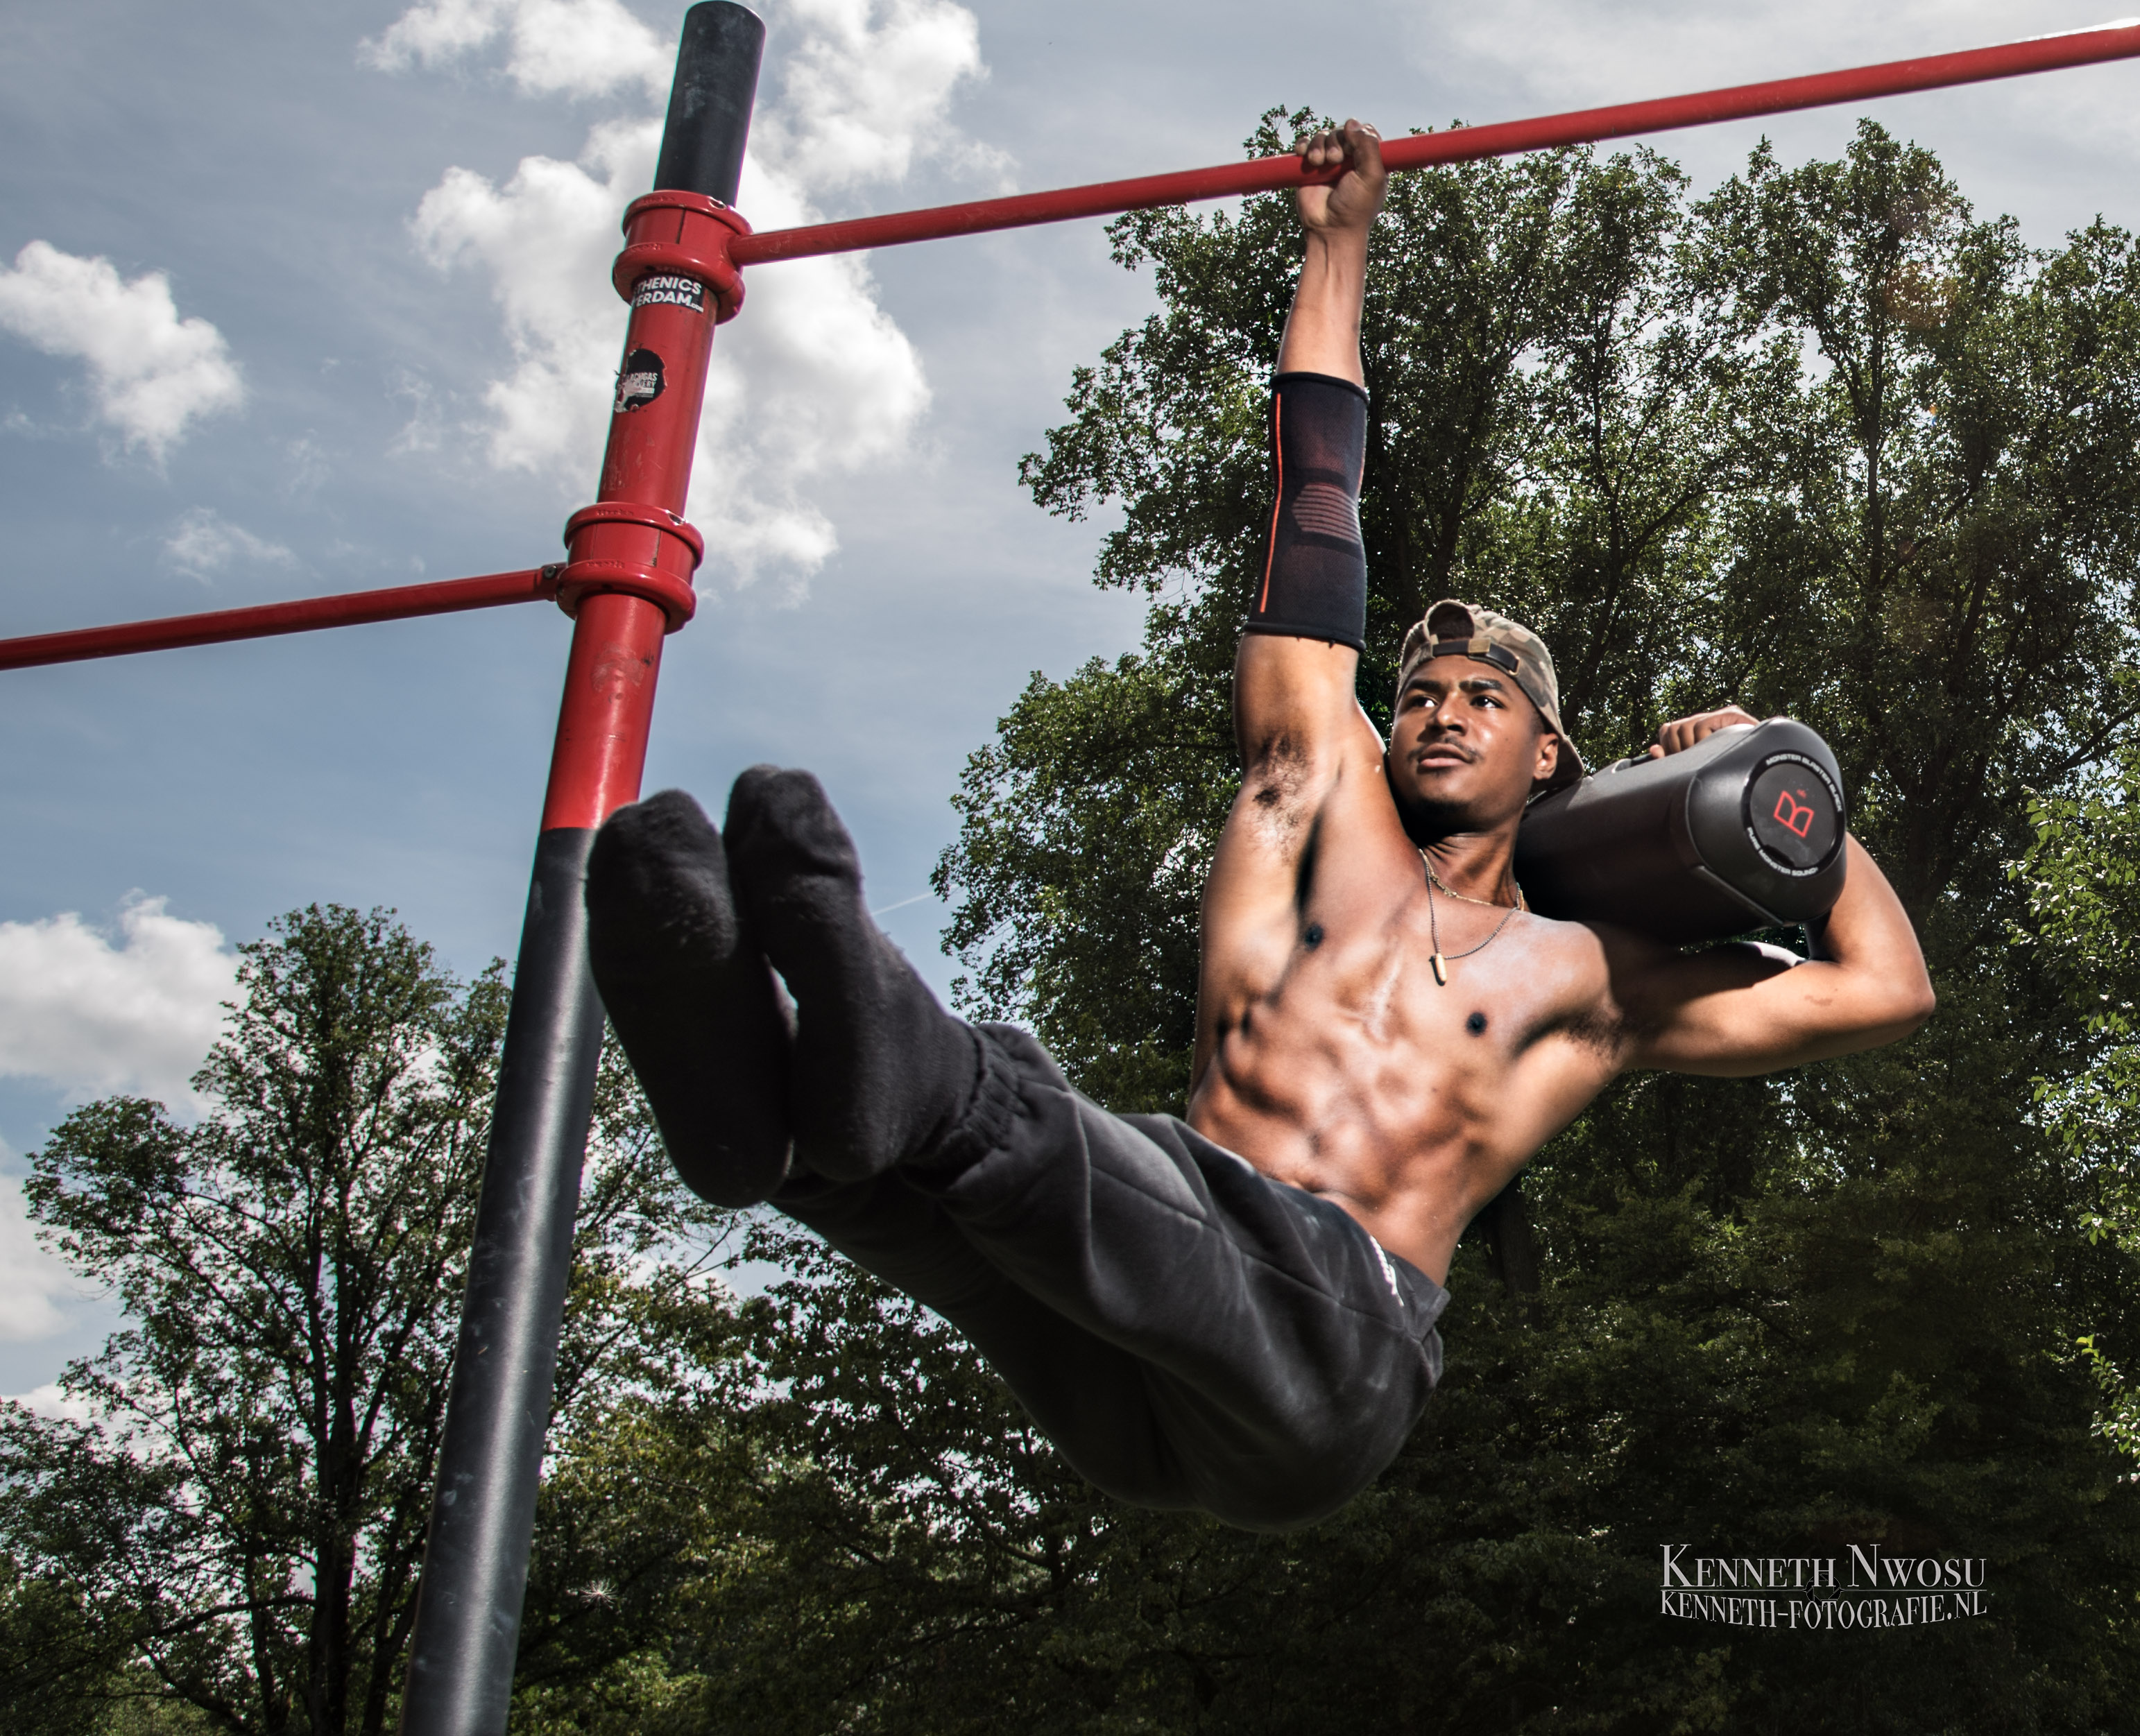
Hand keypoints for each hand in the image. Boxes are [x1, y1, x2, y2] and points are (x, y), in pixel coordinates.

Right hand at [1295, 119, 1386, 236]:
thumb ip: (1369, 146)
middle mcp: (1349, 159)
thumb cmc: (1356, 208)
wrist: (1330, 230)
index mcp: (1369, 159)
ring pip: (1323, 136)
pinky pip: (1305, 145)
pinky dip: (1303, 145)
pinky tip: (1303, 154)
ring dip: (1318, 144)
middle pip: (1341, 131)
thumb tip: (1351, 122)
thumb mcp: (1372, 176)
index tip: (1352, 149)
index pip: (1364, 131)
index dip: (1356, 133)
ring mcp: (1329, 163)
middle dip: (1336, 140)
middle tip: (1335, 160)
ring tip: (1318, 162)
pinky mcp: (1310, 169)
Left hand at [1647, 705, 1757, 757]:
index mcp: (1697, 730)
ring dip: (1691, 747)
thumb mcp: (1696, 766)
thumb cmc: (1731, 770)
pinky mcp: (1731, 714)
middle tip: (1693, 762)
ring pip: (1683, 727)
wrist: (1765, 763)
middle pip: (1671, 729)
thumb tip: (1652, 749)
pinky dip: (1703, 741)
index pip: (1666, 730)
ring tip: (1707, 757)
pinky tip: (1716, 748)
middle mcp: (1707, 719)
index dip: (1666, 746)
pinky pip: (1701, 726)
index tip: (1678, 760)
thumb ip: (1673, 758)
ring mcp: (1719, 715)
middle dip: (1677, 750)